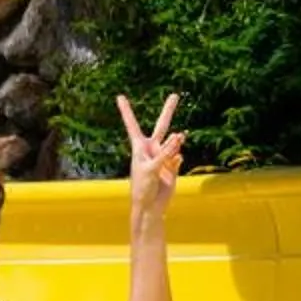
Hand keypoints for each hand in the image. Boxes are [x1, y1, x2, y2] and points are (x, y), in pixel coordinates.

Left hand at [119, 92, 183, 220]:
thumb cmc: (142, 188)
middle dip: (168, 111)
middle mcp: (152, 149)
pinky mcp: (173, 166)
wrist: (151, 206)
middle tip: (175, 95)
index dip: (126, 111)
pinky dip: (178, 157)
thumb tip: (179, 137)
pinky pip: (178, 156)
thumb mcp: (151, 168)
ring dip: (176, 140)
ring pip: (174, 141)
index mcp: (139, 147)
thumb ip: (165, 153)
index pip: (132, 124)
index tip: (120, 96)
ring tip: (180, 137)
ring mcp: (164, 156)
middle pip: (161, 126)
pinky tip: (177, 159)